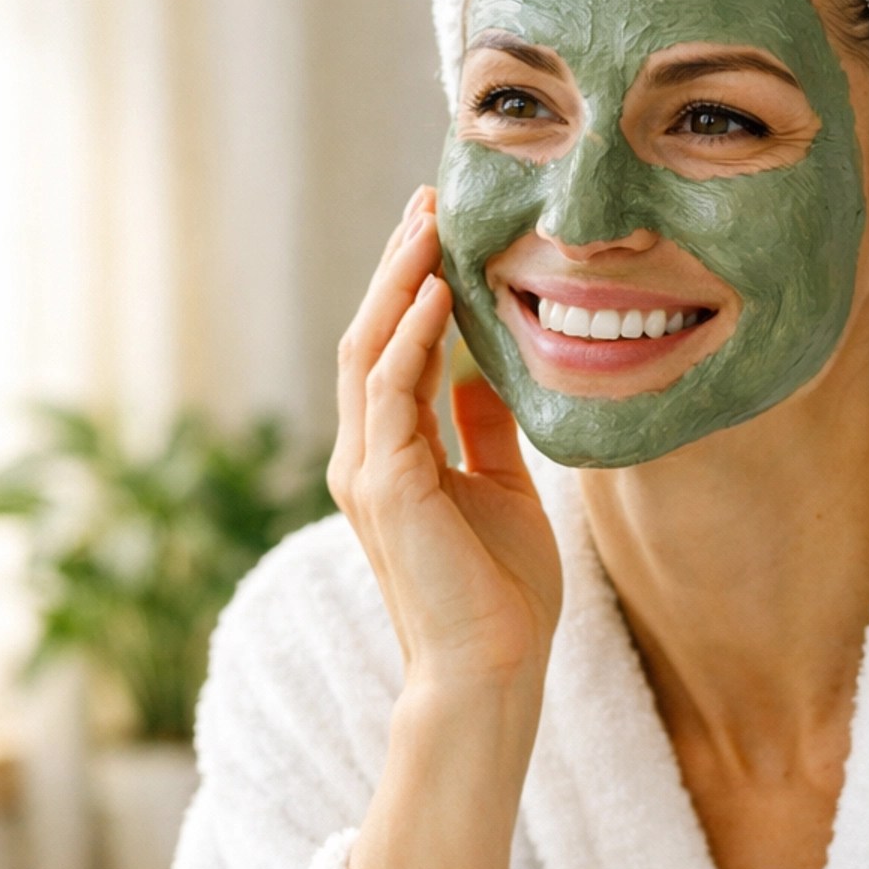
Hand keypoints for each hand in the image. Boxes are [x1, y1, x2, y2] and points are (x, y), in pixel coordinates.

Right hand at [330, 186, 562, 698]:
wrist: (494, 671)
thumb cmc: (501, 595)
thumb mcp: (502, 489)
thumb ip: (482, 432)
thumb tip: (482, 374)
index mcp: (390, 457)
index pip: (392, 349)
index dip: (411, 285)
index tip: (441, 226)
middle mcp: (365, 457)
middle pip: (370, 336)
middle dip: (397, 263)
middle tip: (429, 198)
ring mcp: (367, 471)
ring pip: (368, 350)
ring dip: (398, 281)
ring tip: (429, 221)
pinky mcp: (385, 487)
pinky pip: (388, 391)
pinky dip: (410, 336)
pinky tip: (435, 292)